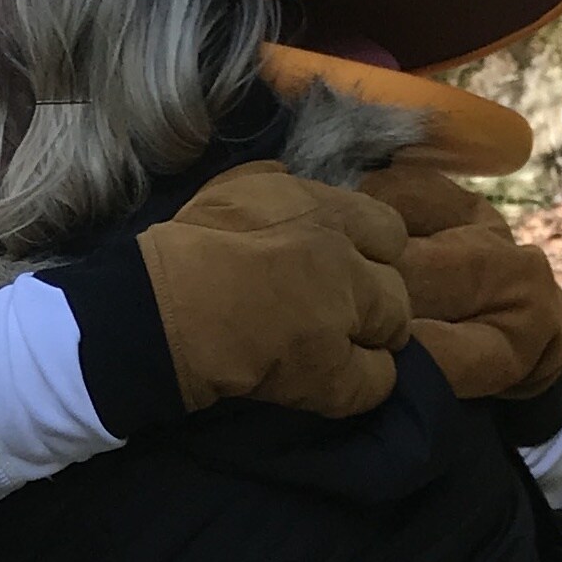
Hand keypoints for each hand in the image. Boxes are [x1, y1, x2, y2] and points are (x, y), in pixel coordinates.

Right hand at [134, 165, 413, 418]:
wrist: (164, 308)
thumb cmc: (190, 246)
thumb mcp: (237, 188)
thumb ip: (278, 184)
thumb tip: (290, 176)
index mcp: (327, 211)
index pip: (390, 232)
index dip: (372, 256)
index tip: (349, 271)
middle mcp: (347, 259)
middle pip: (397, 286)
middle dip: (375, 303)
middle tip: (343, 318)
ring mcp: (344, 317)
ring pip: (396, 330)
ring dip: (371, 342)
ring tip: (338, 352)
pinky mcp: (333, 371)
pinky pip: (378, 382)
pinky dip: (361, 385)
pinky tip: (332, 384)